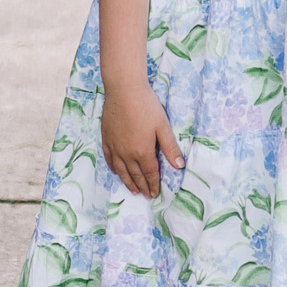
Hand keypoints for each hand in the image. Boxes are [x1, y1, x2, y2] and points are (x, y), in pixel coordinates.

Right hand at [100, 80, 184, 196]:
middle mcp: (127, 154)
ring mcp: (115, 147)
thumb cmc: (146, 106)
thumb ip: (170, 147)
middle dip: (142, 186)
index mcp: (143, 152)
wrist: (123, 91)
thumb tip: (180, 166)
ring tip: (133, 190)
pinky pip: (109, 160)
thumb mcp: (163, 126)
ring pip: (121, 171)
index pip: (150, 173)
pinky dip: (114, 168)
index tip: (155, 193)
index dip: (153, 184)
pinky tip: (116, 172)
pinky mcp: (106, 139)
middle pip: (135, 175)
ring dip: (128, 182)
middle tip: (146, 195)